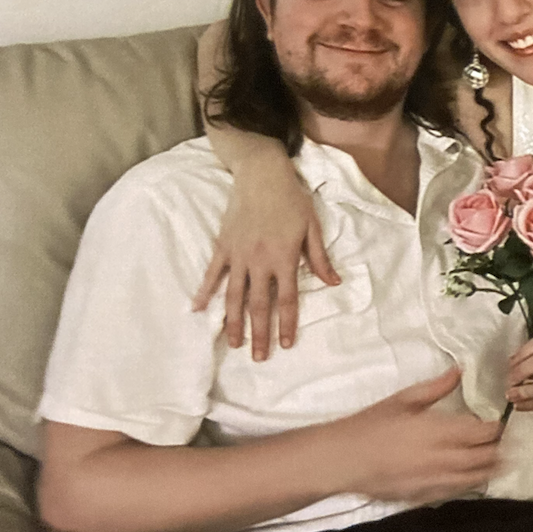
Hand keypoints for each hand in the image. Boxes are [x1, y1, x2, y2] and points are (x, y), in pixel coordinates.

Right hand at [192, 159, 337, 358]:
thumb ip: (319, 257)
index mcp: (284, 258)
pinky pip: (212, 274)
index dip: (287, 324)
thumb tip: (333, 282)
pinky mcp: (223, 246)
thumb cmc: (291, 199)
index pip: (287, 299)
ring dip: (234, 322)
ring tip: (234, 343)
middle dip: (259, 333)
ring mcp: (238, 255)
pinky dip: (205, 292)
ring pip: (235, 295)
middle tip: (258, 357)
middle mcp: (259, 261)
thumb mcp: (312, 226)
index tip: (286, 345)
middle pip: (259, 304)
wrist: (261, 174)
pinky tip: (199, 310)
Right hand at [340, 367, 501, 503]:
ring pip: (475, 478)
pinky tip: (473, 477)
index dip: (497, 428)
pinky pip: (457, 491)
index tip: (501, 422)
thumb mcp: (404, 399)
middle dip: (500, 450)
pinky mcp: (424, 496)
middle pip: (485, 458)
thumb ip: (436, 387)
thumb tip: (460, 370)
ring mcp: (435, 481)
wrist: (344, 459)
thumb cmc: (372, 424)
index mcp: (438, 431)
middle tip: (509, 443)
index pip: (481, 433)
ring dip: (491, 469)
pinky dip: (470, 483)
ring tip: (502, 462)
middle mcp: (442, 458)